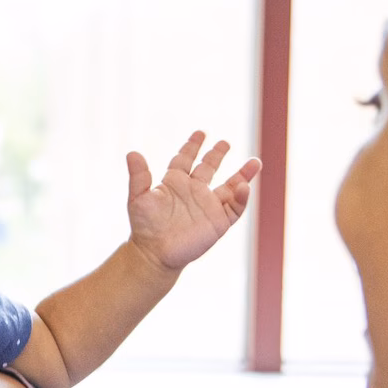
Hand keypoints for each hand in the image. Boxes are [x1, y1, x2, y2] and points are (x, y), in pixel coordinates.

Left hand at [125, 131, 261, 272]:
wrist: (154, 254)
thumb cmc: (144, 227)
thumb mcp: (138, 198)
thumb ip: (138, 176)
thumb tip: (132, 153)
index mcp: (175, 183)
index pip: (185, 159)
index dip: (192, 146)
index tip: (200, 133)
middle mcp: (194, 192)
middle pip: (209, 168)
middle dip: (217, 154)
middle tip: (225, 142)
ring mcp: (208, 206)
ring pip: (230, 186)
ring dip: (243, 175)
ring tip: (256, 162)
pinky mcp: (218, 223)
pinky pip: (235, 208)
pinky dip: (241, 197)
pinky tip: (243, 187)